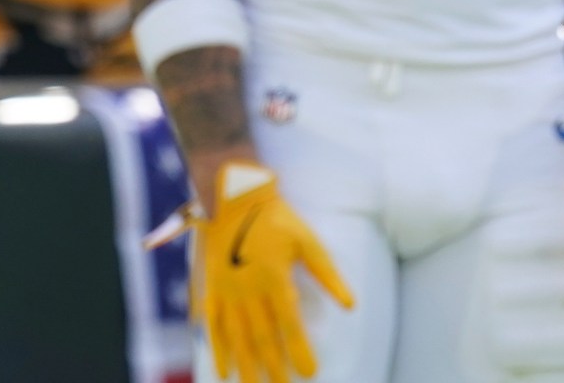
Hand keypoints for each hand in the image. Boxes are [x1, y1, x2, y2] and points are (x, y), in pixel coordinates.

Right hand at [190, 162, 354, 382]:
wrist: (233, 199)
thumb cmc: (276, 219)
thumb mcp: (308, 242)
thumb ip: (328, 275)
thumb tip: (351, 305)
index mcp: (273, 278)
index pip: (289, 325)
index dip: (299, 352)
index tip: (310, 373)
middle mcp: (247, 289)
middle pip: (262, 338)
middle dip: (274, 368)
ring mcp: (226, 290)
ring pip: (236, 337)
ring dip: (247, 366)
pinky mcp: (212, 288)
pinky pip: (213, 325)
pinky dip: (217, 349)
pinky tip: (223, 371)